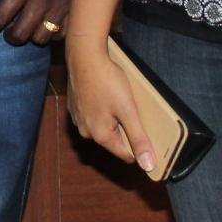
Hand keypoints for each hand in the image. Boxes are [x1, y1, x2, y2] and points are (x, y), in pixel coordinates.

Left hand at [0, 0, 74, 45]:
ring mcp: (60, 5)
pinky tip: (49, 27)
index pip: (1, 15)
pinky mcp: (76, 7)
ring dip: (32, 36)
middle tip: (9, 32)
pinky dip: (54, 34)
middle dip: (11, 37)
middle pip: (21, 32)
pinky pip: (64, 33)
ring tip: (30, 29)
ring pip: (42, 37)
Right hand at [65, 39, 157, 174]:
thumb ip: (139, 138)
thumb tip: (148, 165)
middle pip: (114, 140)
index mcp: (100, 136)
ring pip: (102, 127)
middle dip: (125, 130)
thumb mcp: (128, 110)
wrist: (83, 56)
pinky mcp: (74, 106)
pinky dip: (100, 110)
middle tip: (132, 110)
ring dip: (112, 119)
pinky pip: (92, 116)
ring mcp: (78, 119)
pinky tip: (105, 95)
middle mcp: (86, 132)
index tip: (147, 132)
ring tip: (118, 101)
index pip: (126, 155)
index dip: (140, 146)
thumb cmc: (107, 81)